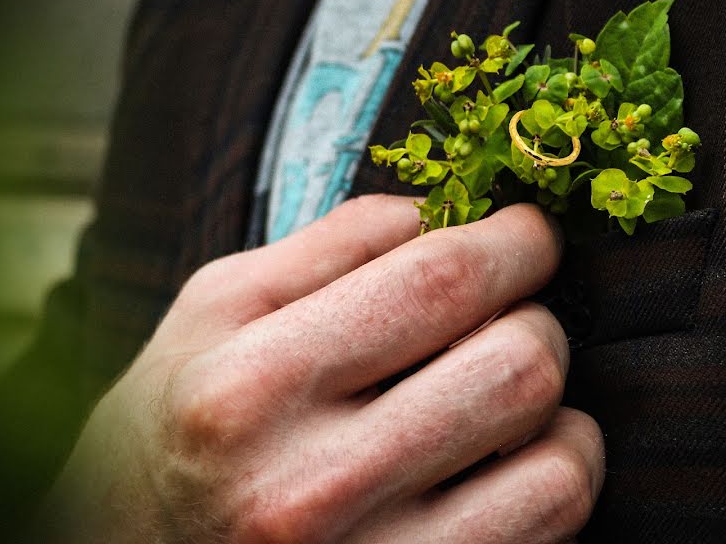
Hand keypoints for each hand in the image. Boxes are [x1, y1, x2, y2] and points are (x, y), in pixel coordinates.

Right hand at [38, 197, 604, 542]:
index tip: (529, 232)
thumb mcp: (210, 311)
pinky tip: (505, 457)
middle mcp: (308, 488)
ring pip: (557, 459)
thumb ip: (325, 245)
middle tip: (509, 311)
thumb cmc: (168, 429)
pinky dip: (554, 472)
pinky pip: (551, 528)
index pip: (436, 283)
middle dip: (536, 318)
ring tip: (503, 388)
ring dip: (552, 404)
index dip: (512, 243)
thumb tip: (438, 212)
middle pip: (514, 366)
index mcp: (249, 386)